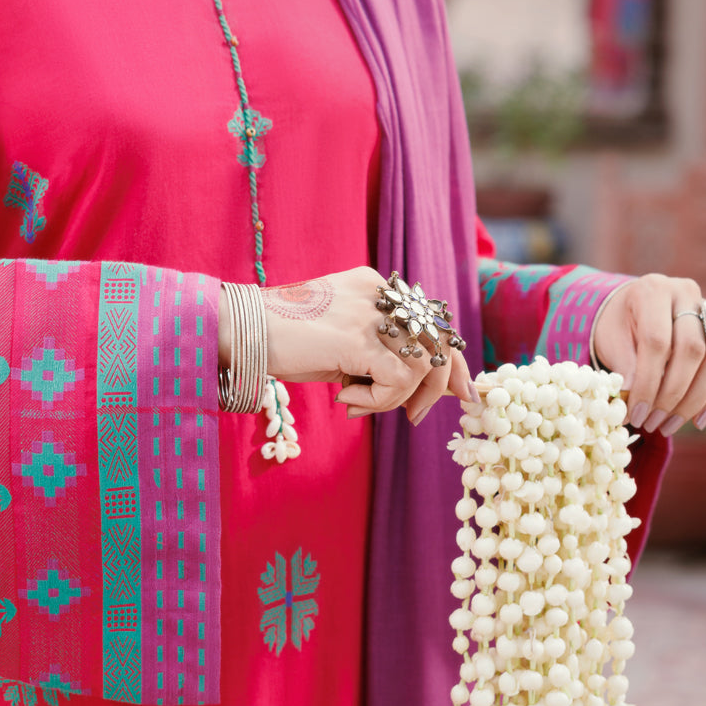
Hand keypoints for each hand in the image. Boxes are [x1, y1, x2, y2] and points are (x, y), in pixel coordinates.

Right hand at [253, 267, 474, 424]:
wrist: (242, 330)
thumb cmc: (281, 340)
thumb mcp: (338, 342)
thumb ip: (372, 353)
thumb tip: (407, 388)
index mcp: (376, 288)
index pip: (434, 322)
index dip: (454, 361)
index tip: (463, 393)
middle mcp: (380, 294)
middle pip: (439, 342)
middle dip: (437, 388)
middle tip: (414, 417)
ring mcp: (370, 314)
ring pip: (422, 365)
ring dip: (395, 399)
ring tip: (358, 404)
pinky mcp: (357, 339)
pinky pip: (397, 380)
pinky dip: (379, 400)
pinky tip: (347, 401)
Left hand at [591, 274, 705, 434]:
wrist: (633, 309)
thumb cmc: (617, 326)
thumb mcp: (610, 340)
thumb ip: (622, 365)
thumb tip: (633, 399)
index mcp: (654, 291)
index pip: (657, 342)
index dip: (647, 383)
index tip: (635, 413)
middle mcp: (688, 295)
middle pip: (691, 350)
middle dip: (671, 395)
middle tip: (651, 423)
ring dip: (693, 401)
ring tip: (668, 426)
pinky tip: (698, 421)